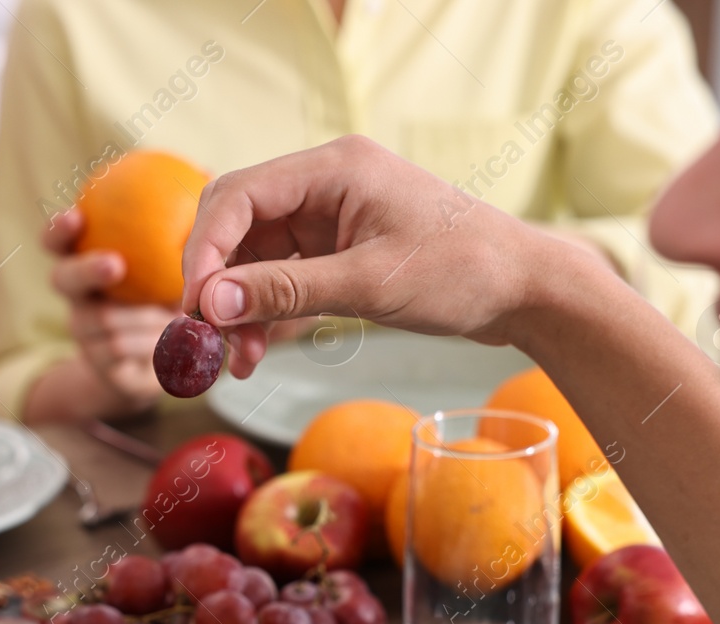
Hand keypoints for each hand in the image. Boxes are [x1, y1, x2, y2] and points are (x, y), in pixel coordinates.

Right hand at [42, 209, 173, 408]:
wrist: (178, 365)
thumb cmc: (174, 298)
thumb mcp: (182, 261)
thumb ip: (185, 222)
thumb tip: (205, 168)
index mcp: (87, 264)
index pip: (57, 241)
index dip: (59, 230)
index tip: (75, 217)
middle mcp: (79, 298)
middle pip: (63, 280)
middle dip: (87, 269)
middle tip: (116, 264)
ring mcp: (87, 337)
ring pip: (107, 320)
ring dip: (147, 317)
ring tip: (176, 315)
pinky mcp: (107, 372)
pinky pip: (127, 355)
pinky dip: (157, 347)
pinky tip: (176, 345)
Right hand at [179, 135, 563, 377]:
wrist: (525, 290)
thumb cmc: (463, 272)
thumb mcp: (369, 285)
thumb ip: (286, 291)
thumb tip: (211, 304)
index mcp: (334, 168)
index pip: (238, 196)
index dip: (206, 252)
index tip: (194, 308)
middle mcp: (325, 183)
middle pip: (237, 222)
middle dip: (215, 281)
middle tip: (202, 336)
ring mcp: (331, 215)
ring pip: (254, 256)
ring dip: (238, 307)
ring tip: (235, 360)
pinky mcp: (338, 248)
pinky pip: (281, 277)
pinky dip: (264, 313)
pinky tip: (254, 352)